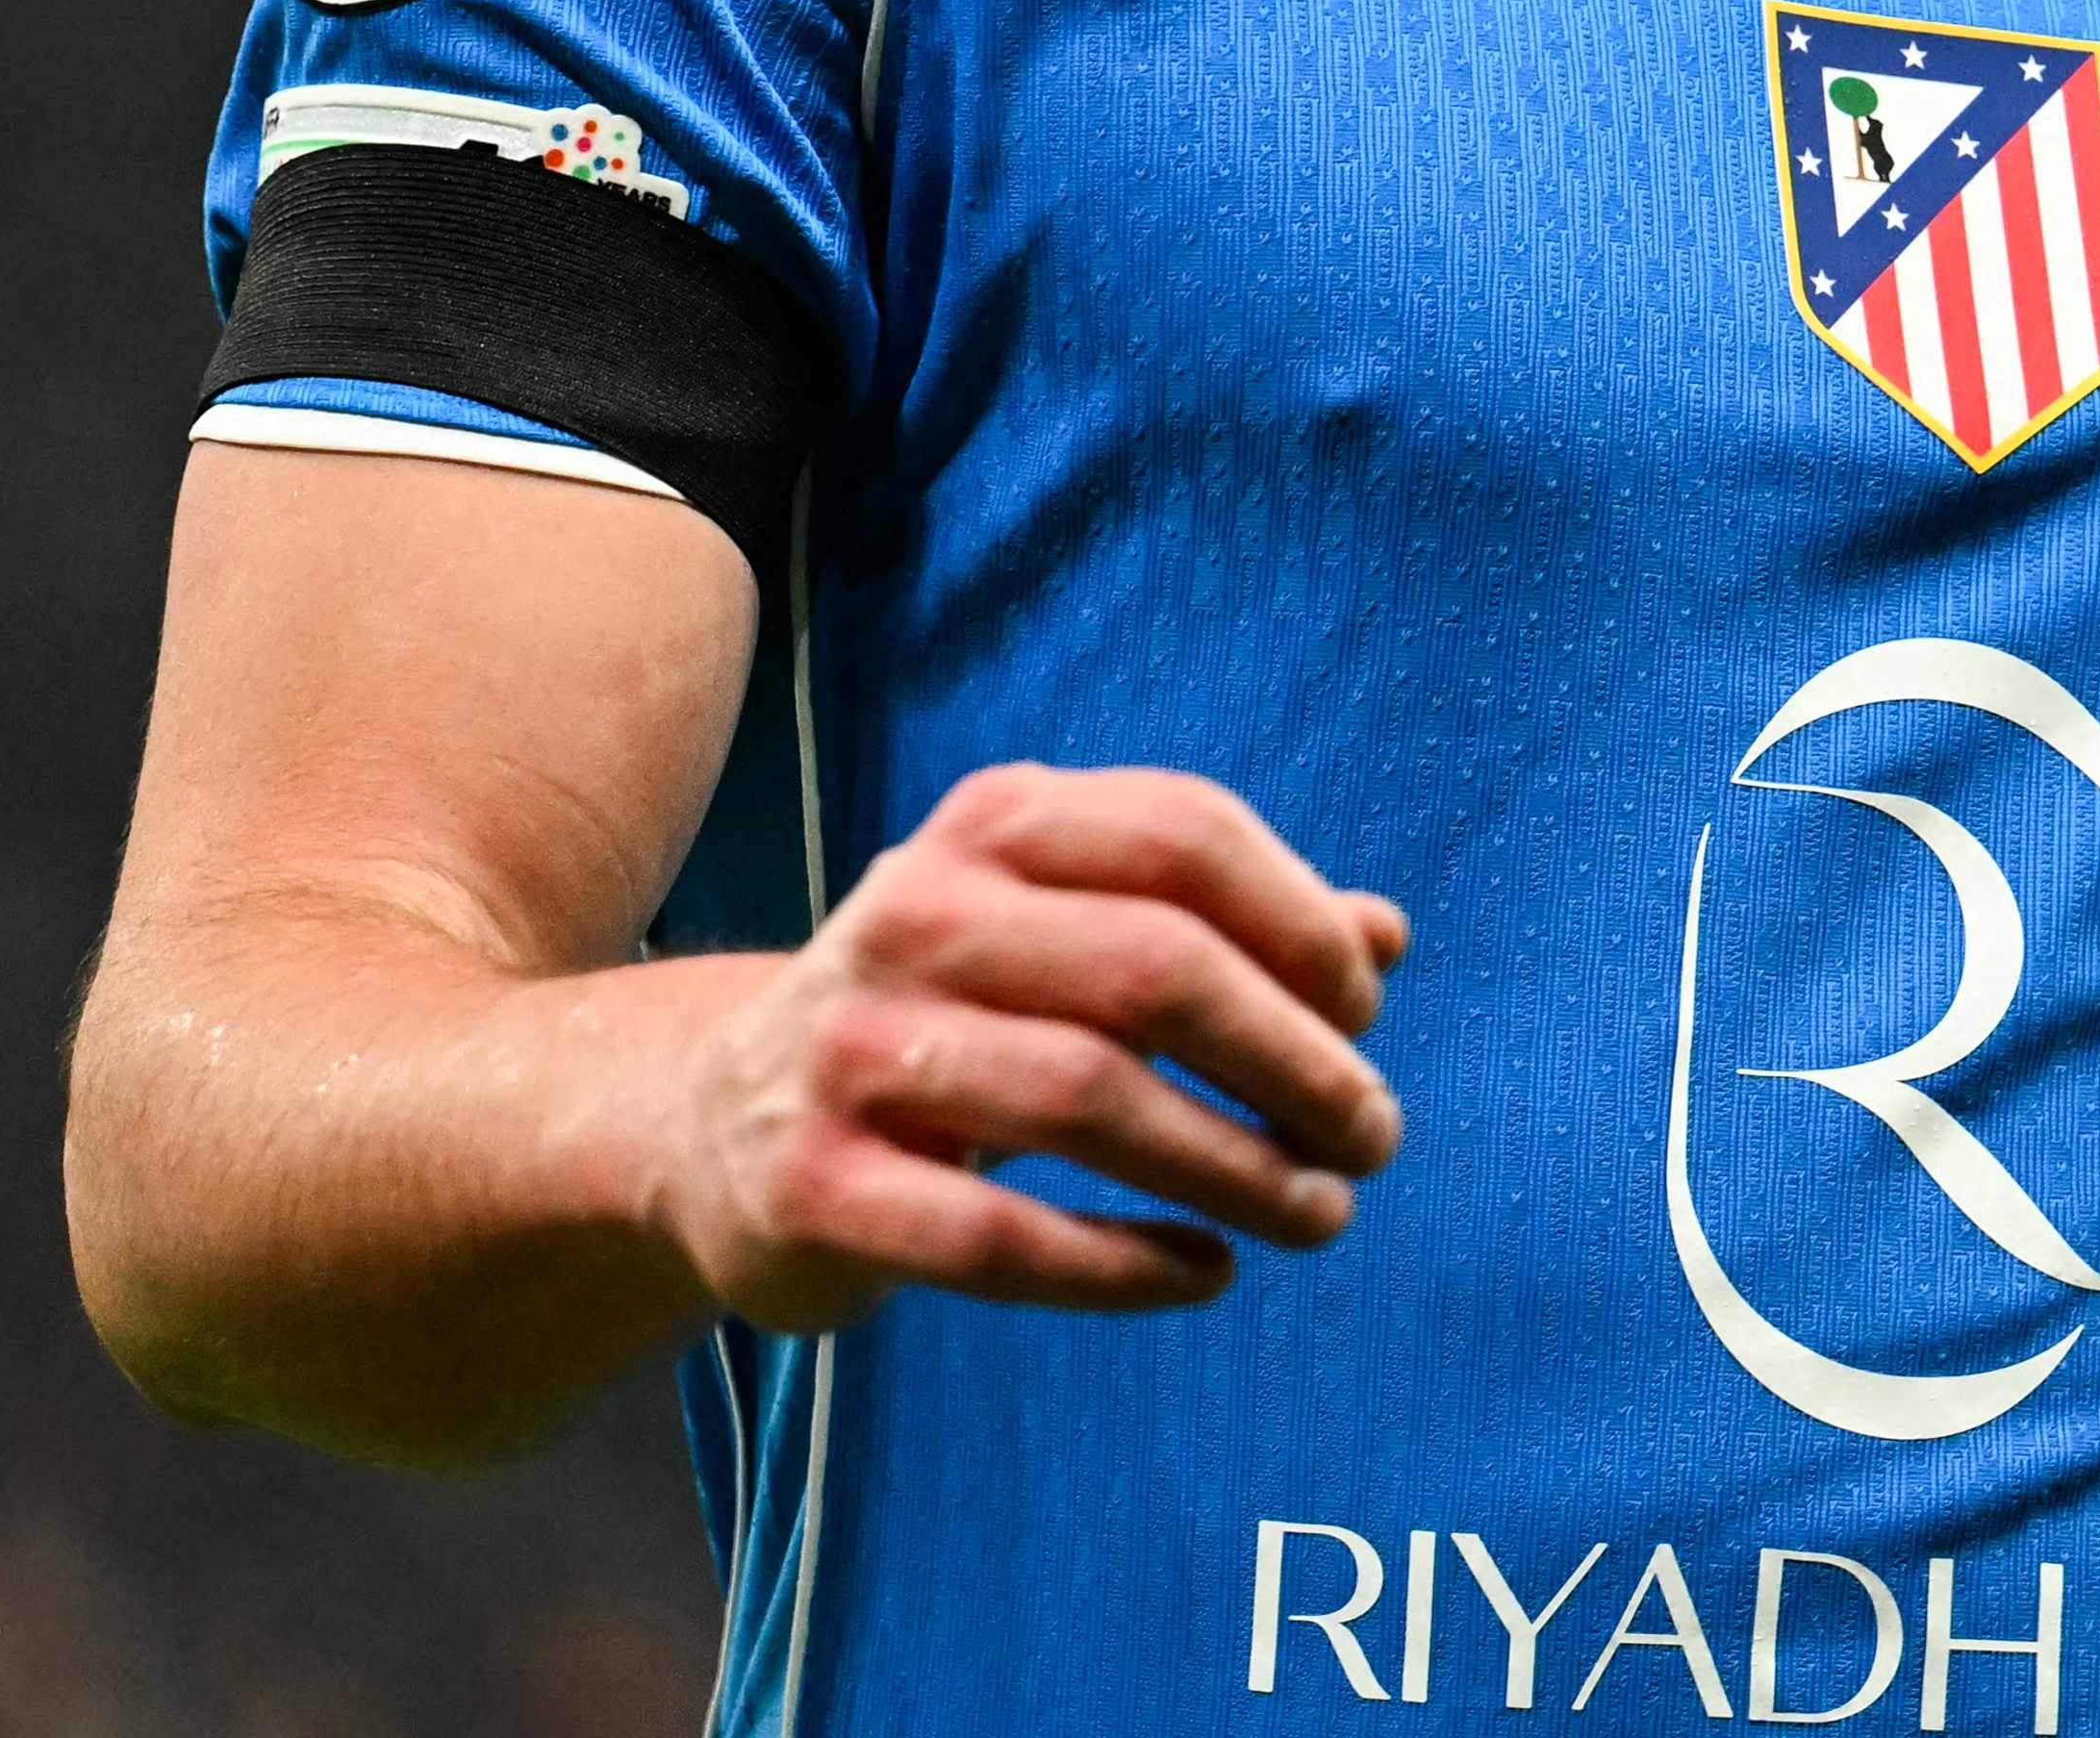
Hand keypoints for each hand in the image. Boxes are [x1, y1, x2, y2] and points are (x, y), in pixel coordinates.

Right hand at [646, 763, 1409, 1330]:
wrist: (713, 1122)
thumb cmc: (954, 1018)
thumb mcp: (1069, 937)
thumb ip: (1224, 927)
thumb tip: (1386, 937)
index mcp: (996, 826)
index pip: (1186, 837)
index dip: (1302, 927)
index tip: (1365, 1015)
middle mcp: (916, 914)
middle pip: (1155, 969)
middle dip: (1295, 1062)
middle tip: (1376, 1137)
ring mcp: (852, 1049)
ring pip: (1089, 1101)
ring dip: (1237, 1169)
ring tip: (1322, 1214)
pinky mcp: (816, 1186)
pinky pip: (999, 1236)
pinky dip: (1127, 1263)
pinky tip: (1205, 1273)